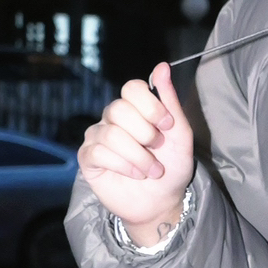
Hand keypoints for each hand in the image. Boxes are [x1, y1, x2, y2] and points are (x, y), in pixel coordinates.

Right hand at [77, 64, 196, 244]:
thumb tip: (162, 66)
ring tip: (151, 170)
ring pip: (111, 135)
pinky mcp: (88, 157)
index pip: (132, 88)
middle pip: (119, 109)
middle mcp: (112, 118)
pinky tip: (134, 174)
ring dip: (138, 156)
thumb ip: (170, 101)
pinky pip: (100, 152)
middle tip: (157, 149)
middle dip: (145, 134)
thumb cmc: (171, 167)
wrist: (162, 201)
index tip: (166, 126)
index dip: (150, 106)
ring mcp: (98, 136)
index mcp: (134, 108)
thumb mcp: (180, 134)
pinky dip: (123, 166)